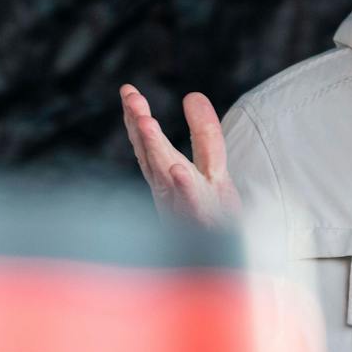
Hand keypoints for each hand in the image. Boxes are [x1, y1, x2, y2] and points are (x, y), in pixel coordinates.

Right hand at [119, 84, 240, 225]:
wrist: (224, 261)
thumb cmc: (214, 217)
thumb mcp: (213, 168)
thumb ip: (204, 132)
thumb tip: (192, 94)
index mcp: (170, 175)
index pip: (150, 142)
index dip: (138, 117)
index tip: (127, 89)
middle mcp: (172, 190)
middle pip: (153, 153)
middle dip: (140, 125)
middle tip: (130, 98)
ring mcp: (185, 207)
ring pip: (166, 175)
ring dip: (155, 148)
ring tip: (147, 122)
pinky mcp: (204, 223)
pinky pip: (193, 206)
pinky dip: (184, 189)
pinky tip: (178, 171)